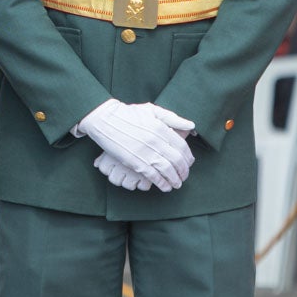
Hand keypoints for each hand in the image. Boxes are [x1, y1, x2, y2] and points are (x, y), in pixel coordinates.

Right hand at [76, 100, 195, 191]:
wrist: (105, 120)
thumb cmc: (128, 114)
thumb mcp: (151, 110)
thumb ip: (172, 118)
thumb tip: (191, 125)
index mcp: (161, 128)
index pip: (182, 147)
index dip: (188, 157)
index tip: (189, 163)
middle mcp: (156, 141)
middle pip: (178, 161)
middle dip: (184, 171)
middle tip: (184, 176)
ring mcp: (146, 153)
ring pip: (168, 171)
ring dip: (175, 180)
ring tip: (177, 184)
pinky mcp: (136, 163)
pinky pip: (154, 177)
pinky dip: (162, 184)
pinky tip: (165, 187)